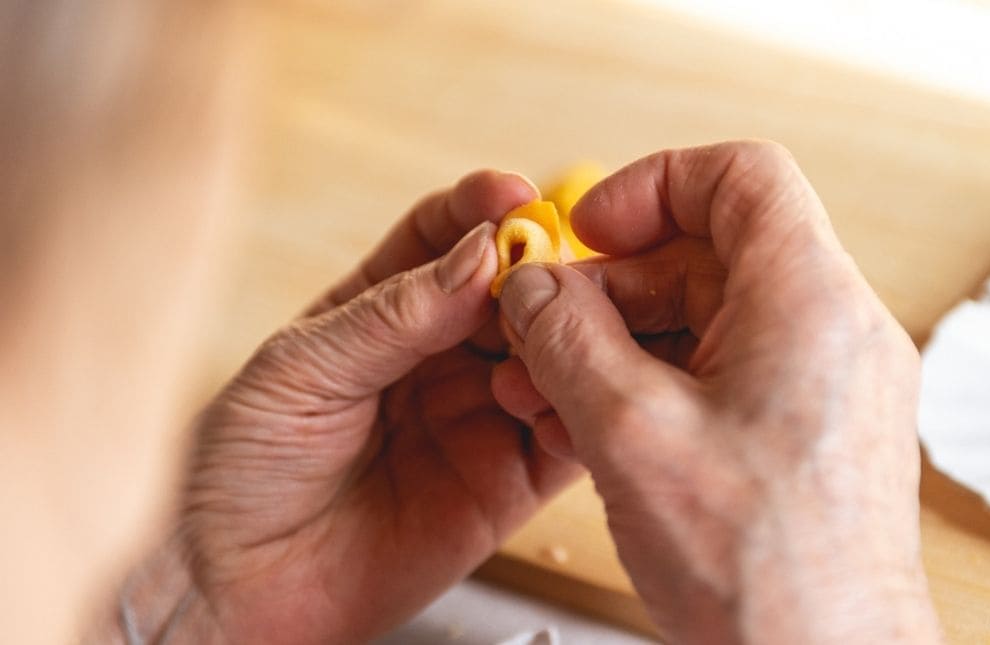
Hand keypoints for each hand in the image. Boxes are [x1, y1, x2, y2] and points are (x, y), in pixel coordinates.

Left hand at [96, 171, 580, 643]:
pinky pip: (563, 438)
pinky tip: (577, 395)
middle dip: (538, 274)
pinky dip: (584, 412)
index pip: (440, 240)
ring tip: (562, 335)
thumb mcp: (304, 369)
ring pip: (547, 358)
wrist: (235, 587)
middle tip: (553, 271)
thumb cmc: (240, 469)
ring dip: (567, 340)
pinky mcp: (506, 483)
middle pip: (509, 294)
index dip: (480, 210)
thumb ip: (396, 314)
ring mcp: (474, 416)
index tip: (513, 195)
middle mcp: (435, 357)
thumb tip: (480, 254)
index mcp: (379, 312)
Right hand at [492, 142, 941, 643]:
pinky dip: (647, 385)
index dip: (654, 185)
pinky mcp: (798, 431)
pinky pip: (715, 375)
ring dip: (614, 343)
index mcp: (809, 302)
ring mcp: (818, 383)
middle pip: (705, 254)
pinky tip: (583, 424)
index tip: (590, 229)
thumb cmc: (765, 574)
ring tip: (542, 386)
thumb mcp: (631, 434)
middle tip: (539, 327)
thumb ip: (568, 339)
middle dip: (609, 286)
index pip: (740, 177)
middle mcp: (828, 330)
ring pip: (701, 320)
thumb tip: (534, 288)